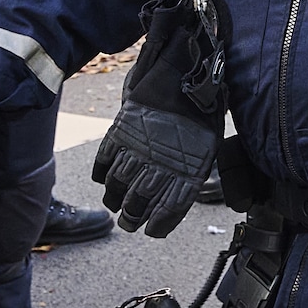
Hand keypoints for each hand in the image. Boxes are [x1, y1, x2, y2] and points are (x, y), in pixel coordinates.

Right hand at [91, 101, 220, 236]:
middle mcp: (160, 165)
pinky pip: (104, 160)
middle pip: (139, 202)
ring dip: (114, 199)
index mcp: (188, 172)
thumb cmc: (202, 115)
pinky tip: (103, 181)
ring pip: (118, 185)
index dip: (159, 224)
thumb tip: (174, 198)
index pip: (170, 209)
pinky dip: (101, 174)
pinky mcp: (120, 133)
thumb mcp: (207, 149)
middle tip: (127, 223)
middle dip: (132, 217)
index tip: (151, 232)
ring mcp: (138, 150)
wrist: (187, 76)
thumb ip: (189, 175)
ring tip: (114, 205)